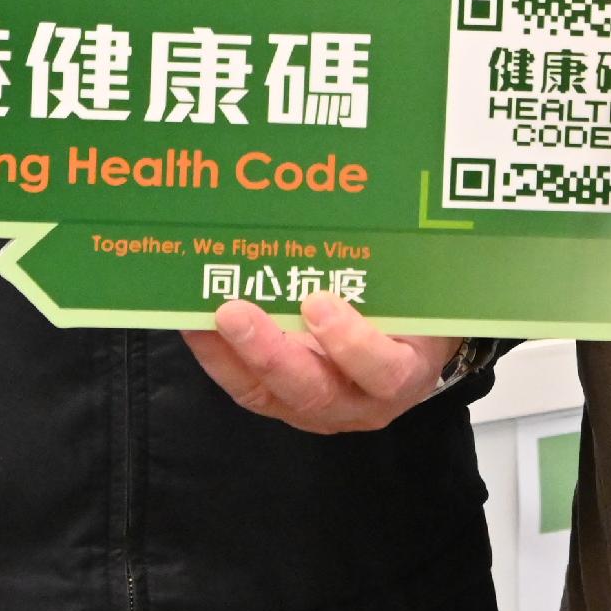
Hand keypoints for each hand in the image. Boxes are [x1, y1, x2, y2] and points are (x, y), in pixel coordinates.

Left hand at [183, 292, 458, 433]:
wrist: (408, 349)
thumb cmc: (412, 310)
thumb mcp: (418, 292)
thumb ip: (395, 266)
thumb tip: (356, 204)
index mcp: (403, 371)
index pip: (384, 370)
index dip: (351, 343)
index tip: (318, 302)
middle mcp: (358, 400)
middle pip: (313, 391)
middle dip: (268, 352)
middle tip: (233, 310)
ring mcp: (316, 407)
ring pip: (267, 394)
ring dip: (229, 354)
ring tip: (199, 313)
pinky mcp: (280, 402)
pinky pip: (244, 386)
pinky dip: (215, 354)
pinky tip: (192, 321)